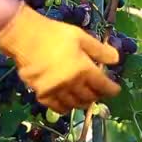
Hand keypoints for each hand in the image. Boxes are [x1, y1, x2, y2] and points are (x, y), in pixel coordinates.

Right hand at [0, 3, 120, 113]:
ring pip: (75, 105)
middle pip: (89, 97)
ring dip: (82, 102)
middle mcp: (72, 84)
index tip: (115, 90)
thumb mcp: (80, 37)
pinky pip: (57, 107)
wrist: (24, 37)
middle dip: (97, 96)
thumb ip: (99, 51)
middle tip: (98, 92)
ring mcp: (56, 91)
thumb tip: (116, 60)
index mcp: (84, 69)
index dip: (112, 90)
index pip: (103, 86)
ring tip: (84, 97)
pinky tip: (67, 102)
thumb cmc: (54, 34)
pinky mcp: (42, 94)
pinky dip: (65, 107)